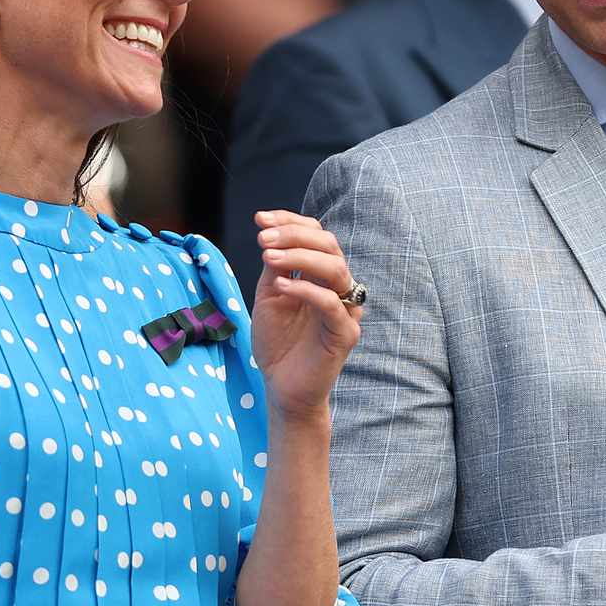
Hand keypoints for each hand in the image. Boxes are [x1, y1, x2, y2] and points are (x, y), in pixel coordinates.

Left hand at [249, 211, 361, 422]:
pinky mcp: (346, 333)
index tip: (260, 219)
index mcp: (321, 274)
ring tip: (268, 256)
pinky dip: (306, 290)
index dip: (290, 221)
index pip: (316, 235)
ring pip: (335, 269)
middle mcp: (339, 287)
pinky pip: (331, 304)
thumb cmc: (277, 342)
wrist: (282, 387)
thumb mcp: (270, 296)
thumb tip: (271, 234)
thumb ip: (276, 268)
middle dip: (294, 235)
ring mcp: (346, 309)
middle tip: (263, 238)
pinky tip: (281, 285)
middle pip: (329, 245)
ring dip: (300, 257)